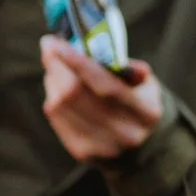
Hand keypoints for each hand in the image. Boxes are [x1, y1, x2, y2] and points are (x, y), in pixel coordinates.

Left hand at [41, 36, 162, 160]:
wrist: (141, 149)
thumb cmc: (138, 104)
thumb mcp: (146, 84)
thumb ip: (129, 68)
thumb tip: (102, 51)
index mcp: (146, 112)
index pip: (105, 85)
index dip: (77, 63)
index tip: (56, 43)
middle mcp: (125, 133)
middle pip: (75, 95)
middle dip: (56, 66)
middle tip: (49, 46)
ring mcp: (102, 147)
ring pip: (61, 106)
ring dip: (52, 80)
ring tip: (56, 65)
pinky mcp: (82, 152)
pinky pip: (56, 118)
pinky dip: (52, 96)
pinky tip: (57, 87)